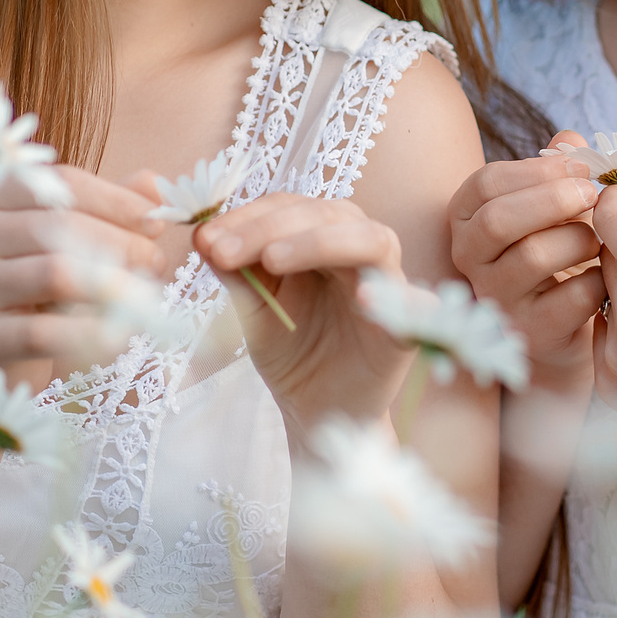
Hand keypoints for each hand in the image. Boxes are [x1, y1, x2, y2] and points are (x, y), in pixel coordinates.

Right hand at [0, 167, 162, 371]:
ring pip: (55, 274)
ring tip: (144, 297)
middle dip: (122, 242)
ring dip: (113, 285)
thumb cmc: (32, 289)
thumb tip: (153, 184)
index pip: (60, 182)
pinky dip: (89, 332)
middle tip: (157, 262)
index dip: (116, 200)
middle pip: (60, 225)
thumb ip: (105, 209)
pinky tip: (118, 334)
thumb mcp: (65, 242)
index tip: (157, 221)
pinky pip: (42, 331)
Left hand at [193, 193, 409, 431]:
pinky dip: (393, 296)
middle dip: (268, 228)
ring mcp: (387, 284)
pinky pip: (414, 305)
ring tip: (272, 260)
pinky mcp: (406, 326)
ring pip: (369, 240)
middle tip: (223, 252)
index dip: (246, 217)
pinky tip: (361, 298)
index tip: (204, 239)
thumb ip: (236, 274)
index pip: (287, 207)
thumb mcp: (253, 311)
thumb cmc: (291, 351)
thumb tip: (202, 235)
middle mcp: (358, 248)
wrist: (318, 409)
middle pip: (325, 214)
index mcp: (320, 236)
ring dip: (319, 242)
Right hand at [448, 133, 605, 383]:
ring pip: (534, 256)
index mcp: (467, 217)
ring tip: (598, 241)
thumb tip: (570, 140)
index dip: (537, 170)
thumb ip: (558, 168)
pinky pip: (570, 298)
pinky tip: (605, 278)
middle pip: (499, 220)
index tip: (580, 166)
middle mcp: (469, 258)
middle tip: (593, 194)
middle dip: (555, 199)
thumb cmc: (555, 247)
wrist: (563, 320)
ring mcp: (496, 298)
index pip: (486, 183)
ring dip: (580, 239)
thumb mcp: (551, 204)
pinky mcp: (531, 332)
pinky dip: (597, 281)